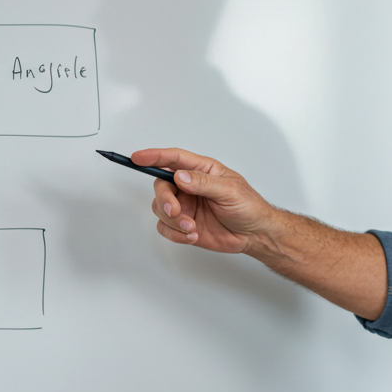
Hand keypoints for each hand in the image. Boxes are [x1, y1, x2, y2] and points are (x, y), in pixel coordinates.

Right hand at [134, 147, 272, 254]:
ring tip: (192, 227)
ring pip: (160, 208)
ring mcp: (185, 205)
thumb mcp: (230, 191)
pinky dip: (175, 233)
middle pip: (161, 185)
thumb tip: (180, 177)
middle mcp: (190, 186)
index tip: (137, 158)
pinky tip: (192, 235)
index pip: (174, 159)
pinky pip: (165, 227)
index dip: (154, 156)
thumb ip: (203, 183)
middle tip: (176, 211)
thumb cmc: (248, 207)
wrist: (254, 235)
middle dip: (165, 199)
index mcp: (202, 170)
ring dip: (173, 220)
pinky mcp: (183, 224)